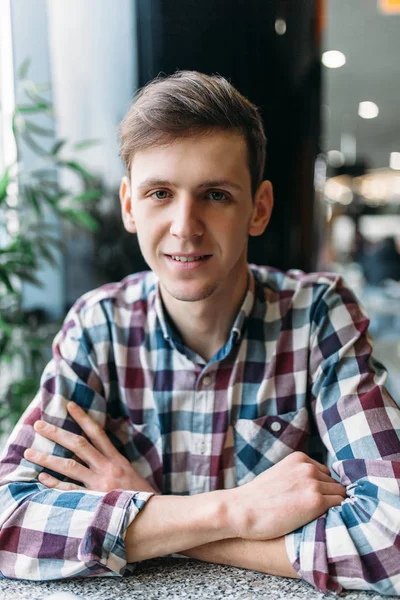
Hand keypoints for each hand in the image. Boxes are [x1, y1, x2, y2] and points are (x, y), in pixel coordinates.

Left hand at [24, 401, 156, 493]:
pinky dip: (54, 484)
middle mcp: (107, 468)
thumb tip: (97, 452)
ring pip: (69, 466)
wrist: (152, 515)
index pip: (97, 432)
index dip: (83, 417)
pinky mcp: (94, 500)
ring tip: (30, 452)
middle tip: (39, 424)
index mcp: (117, 459)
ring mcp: (99, 484)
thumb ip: (113, 462)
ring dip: (47, 458)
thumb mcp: (130, 473)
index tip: (69, 405)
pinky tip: (41, 478)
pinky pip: (69, 490)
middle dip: (57, 433)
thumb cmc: (140, 495)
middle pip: (78, 445)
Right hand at [227, 451, 345, 540]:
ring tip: (316, 518)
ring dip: (332, 506)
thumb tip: (316, 486)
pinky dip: (335, 514)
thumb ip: (297, 476)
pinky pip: (339, 506)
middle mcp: (308, 467)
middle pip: (333, 483)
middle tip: (312, 512)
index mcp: (299, 458)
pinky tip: (321, 521)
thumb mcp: (279, 475)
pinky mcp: (316, 502)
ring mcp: (313, 483)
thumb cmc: (257, 499)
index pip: (325, 473)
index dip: (320, 488)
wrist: (242, 510)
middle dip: (327, 497)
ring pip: (339, 494)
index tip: (309, 501)